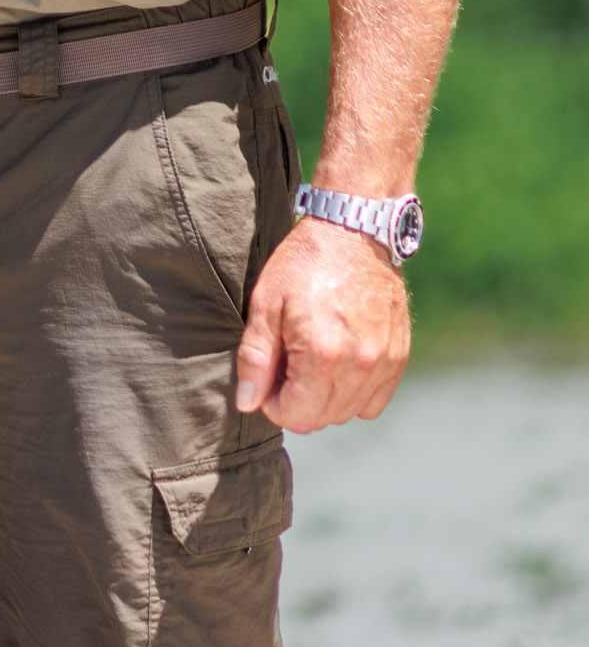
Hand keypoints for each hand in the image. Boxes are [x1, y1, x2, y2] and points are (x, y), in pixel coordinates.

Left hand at [234, 218, 410, 432]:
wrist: (354, 228)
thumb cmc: (305, 262)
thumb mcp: (266, 302)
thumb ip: (255, 357)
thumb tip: (247, 402)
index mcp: (323, 355)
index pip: (296, 417)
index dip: (274, 400)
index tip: (270, 371)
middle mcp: (360, 365)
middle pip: (322, 418)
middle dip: (298, 399)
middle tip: (289, 359)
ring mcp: (384, 362)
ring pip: (348, 412)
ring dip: (325, 396)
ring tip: (313, 355)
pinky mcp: (399, 355)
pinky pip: (374, 400)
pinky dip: (354, 391)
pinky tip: (340, 359)